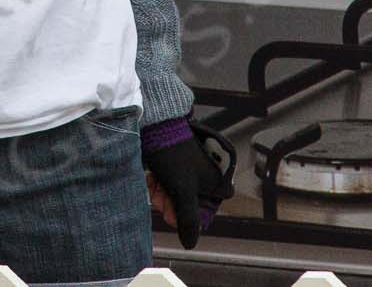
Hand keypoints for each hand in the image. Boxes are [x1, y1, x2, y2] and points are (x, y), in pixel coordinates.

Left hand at [144, 119, 228, 249]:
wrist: (157, 126)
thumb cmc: (175, 156)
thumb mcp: (183, 191)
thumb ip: (188, 220)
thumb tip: (190, 244)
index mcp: (219, 181)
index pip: (209, 209)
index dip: (193, 215)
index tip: (177, 214)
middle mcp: (210, 175)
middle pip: (191, 202)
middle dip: (173, 204)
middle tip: (159, 201)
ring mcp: (194, 168)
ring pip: (179, 191)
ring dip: (165, 194)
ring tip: (154, 188)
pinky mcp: (181, 162)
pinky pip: (173, 180)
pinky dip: (162, 183)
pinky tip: (152, 181)